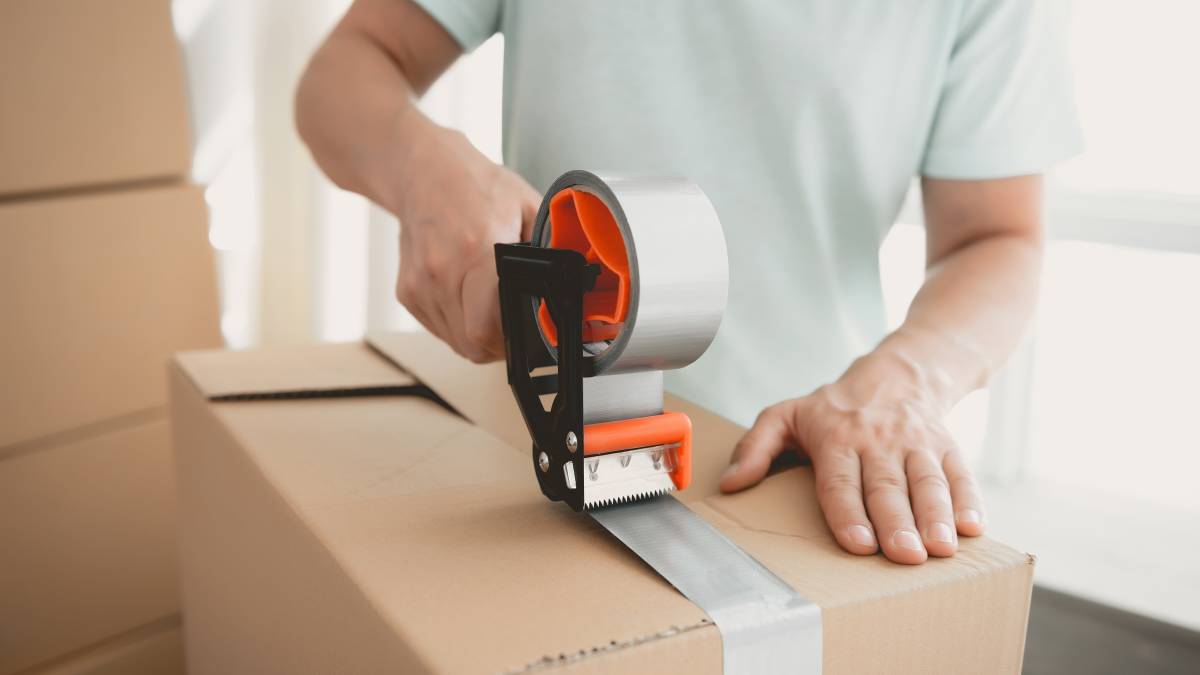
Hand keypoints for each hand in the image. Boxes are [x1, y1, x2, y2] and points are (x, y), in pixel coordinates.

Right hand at [391, 114, 540, 361]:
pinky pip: (438, 329)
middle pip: (471, 345)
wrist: (424, 170)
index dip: (512, 343)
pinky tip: (470, 301)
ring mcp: (420, 285)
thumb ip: (550, 247)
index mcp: (476, 252)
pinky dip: (458, 325)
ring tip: (493, 310)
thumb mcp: (527, 206)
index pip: (487, 328)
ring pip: (455, 342)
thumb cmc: (476, 186)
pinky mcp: (407, 292)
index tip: (528, 336)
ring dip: (478, 337)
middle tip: (515, 332)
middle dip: (498, 347)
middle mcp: (442, 272)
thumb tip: (576, 280)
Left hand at [719, 349, 985, 563]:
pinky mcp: (947, 447)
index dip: (849, 513)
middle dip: (897, 523)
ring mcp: (916, 443)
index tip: (859, 543)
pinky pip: (960, 473)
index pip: (841, 481)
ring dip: (936, 516)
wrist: (898, 374)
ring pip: (927, 481)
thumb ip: (755, 447)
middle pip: (887, 486)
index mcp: (836, 439)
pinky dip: (969, 499)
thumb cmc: (833, 408)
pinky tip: (973, 526)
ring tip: (941, 548)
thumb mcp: (785, 416)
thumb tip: (730, 484)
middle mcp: (878, 442)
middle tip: (905, 555)